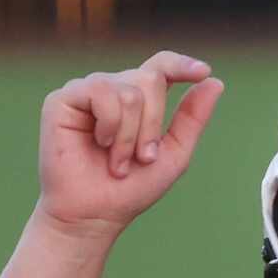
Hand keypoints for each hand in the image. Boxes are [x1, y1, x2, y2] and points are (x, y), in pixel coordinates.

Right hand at [34, 52, 222, 237]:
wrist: (95, 213)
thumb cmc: (132, 189)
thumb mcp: (174, 153)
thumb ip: (192, 118)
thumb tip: (215, 82)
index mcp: (138, 101)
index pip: (160, 66)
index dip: (181, 64)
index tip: (203, 72)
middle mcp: (112, 89)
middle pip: (150, 78)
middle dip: (154, 124)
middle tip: (143, 157)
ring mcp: (86, 91)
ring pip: (129, 90)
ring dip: (131, 134)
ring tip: (119, 160)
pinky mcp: (63, 98)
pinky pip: (101, 92)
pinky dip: (111, 125)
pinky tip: (100, 144)